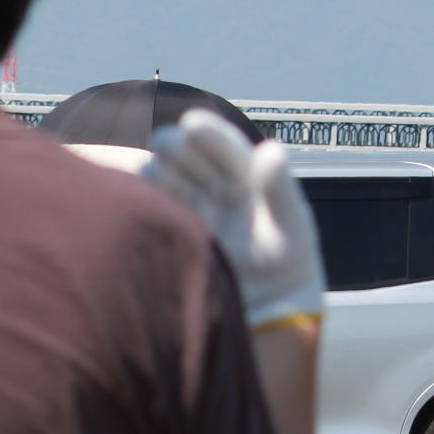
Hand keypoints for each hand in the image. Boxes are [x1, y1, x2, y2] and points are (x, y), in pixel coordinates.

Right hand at [144, 110, 324, 328]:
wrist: (264, 309)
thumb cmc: (287, 263)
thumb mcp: (293, 224)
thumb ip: (281, 188)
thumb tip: (271, 150)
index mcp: (244, 178)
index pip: (223, 145)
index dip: (209, 132)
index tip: (193, 124)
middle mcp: (212, 188)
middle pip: (185, 155)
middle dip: (176, 146)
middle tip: (168, 145)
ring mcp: (186, 210)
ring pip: (161, 178)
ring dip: (158, 170)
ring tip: (156, 173)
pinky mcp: (167, 234)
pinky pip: (148, 207)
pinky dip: (142, 197)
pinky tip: (140, 196)